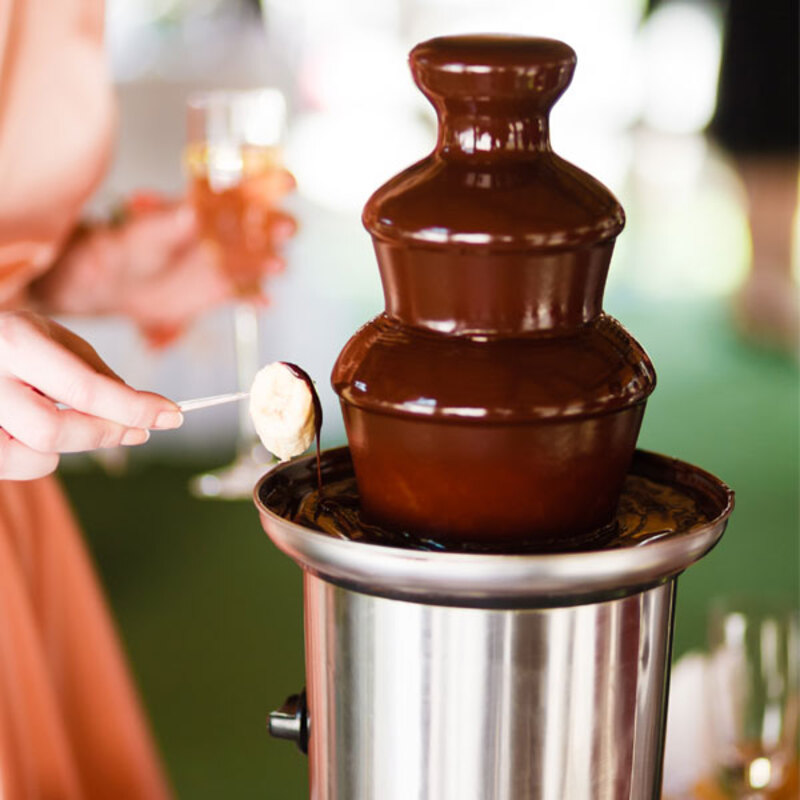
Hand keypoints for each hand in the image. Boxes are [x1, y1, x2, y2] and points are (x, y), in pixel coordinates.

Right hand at [0, 311, 182, 479]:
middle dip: (107, 433)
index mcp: (14, 341)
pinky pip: (19, 467)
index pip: (85, 388)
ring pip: (35, 458)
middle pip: (57, 432)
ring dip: (66, 446)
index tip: (172, 415)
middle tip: (139, 429)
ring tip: (61, 414)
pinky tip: (31, 427)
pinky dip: (38, 455)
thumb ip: (95, 372)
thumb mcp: (53, 337)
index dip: (135, 407)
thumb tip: (138, 413)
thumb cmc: (12, 341)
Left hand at [29, 190, 295, 344]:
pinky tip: (264, 303)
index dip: (268, 183)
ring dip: (270, 260)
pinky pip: (246, 292)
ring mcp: (227, 261)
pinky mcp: (223, 288)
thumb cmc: (131, 248)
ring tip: (277, 265)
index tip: (286, 180)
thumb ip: (168, 223)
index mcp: (209, 208)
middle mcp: (225, 233)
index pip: (245, 191)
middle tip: (287, 226)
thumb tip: (188, 213)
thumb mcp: (146, 231)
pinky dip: (255, 298)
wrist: (121, 285)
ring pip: (257, 258)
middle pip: (260, 225)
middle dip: (276, 223)